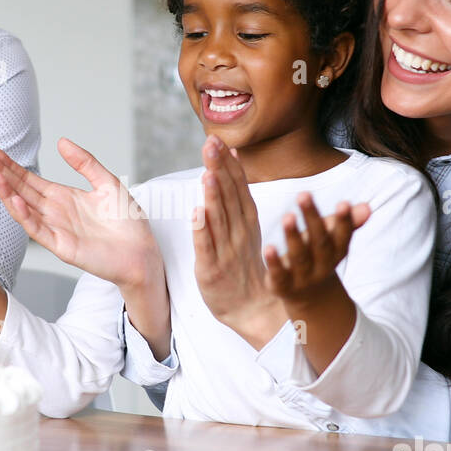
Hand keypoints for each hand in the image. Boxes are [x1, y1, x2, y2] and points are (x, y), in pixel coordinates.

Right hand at [0, 138, 162, 288]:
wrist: (141, 252)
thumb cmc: (128, 223)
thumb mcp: (107, 183)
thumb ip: (85, 163)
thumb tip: (61, 141)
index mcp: (63, 197)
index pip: (30, 179)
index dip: (12, 166)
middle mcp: (54, 212)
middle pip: (21, 190)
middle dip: (1, 173)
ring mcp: (55, 229)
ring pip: (23, 209)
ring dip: (7, 192)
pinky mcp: (61, 245)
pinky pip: (38, 230)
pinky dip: (25, 216)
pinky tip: (15, 201)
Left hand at [192, 135, 285, 344]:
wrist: (254, 310)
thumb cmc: (247, 267)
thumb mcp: (246, 227)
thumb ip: (237, 194)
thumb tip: (232, 158)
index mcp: (247, 222)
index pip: (238, 187)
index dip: (228, 164)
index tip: (218, 140)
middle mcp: (238, 233)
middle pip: (229, 197)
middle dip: (220, 170)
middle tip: (211, 145)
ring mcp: (225, 252)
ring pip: (219, 220)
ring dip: (214, 196)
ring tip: (208, 173)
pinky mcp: (211, 271)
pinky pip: (206, 248)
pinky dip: (202, 231)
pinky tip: (197, 213)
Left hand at [263, 194, 371, 302]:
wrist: (310, 297)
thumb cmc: (319, 255)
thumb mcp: (333, 240)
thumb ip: (347, 223)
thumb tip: (367, 206)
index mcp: (336, 252)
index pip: (343, 236)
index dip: (344, 221)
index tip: (344, 203)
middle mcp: (322, 265)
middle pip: (320, 242)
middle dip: (313, 219)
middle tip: (304, 194)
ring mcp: (303, 277)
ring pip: (299, 257)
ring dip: (293, 236)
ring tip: (288, 216)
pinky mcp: (283, 286)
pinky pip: (279, 275)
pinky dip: (274, 262)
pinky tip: (268, 248)